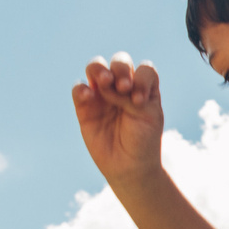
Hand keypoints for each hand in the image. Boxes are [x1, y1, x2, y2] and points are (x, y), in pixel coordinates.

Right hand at [72, 54, 167, 184]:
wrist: (129, 166)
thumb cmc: (143, 140)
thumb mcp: (149, 116)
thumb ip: (133, 95)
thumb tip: (107, 84)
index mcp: (143, 88)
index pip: (142, 69)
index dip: (141, 78)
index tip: (140, 99)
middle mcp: (123, 87)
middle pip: (119, 62)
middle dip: (120, 69)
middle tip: (123, 87)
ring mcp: (103, 95)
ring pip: (96, 67)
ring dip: (99, 69)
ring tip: (105, 82)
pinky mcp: (85, 107)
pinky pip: (79, 89)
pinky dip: (81, 88)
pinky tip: (88, 96)